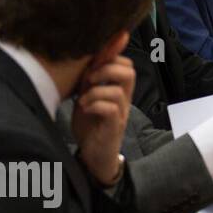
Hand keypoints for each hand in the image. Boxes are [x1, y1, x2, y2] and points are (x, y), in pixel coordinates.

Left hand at [71, 54, 135, 184]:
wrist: (94, 155)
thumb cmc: (91, 125)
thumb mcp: (88, 97)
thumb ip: (90, 80)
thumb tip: (86, 58)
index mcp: (119, 89)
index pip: (126, 63)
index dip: (111, 56)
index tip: (91, 61)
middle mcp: (124, 100)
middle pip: (129, 72)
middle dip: (105, 69)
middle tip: (88, 79)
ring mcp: (121, 113)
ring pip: (118, 91)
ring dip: (95, 91)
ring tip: (82, 99)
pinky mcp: (114, 127)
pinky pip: (110, 109)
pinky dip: (94, 105)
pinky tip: (84, 110)